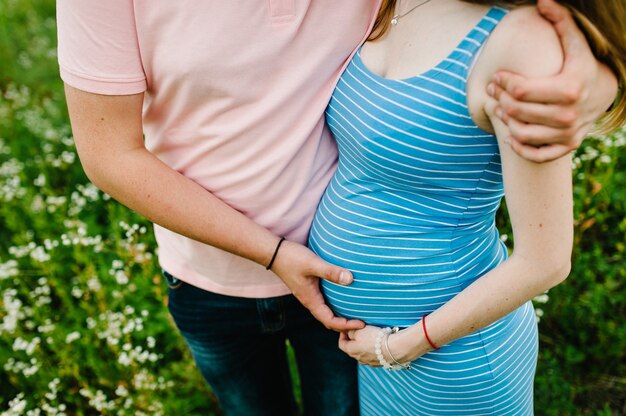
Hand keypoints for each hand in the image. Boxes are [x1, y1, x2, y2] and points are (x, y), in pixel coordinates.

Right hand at [271, 240, 364, 331]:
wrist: (274, 252)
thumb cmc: (292, 258)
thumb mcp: (313, 263)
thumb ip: (331, 271)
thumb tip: (351, 279)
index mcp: (311, 300)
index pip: (330, 321)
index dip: (347, 325)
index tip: (362, 323)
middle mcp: (310, 301)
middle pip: (329, 321)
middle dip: (345, 325)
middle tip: (362, 323)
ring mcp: (309, 295)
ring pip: (326, 312)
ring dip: (340, 316)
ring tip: (355, 313)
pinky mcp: (309, 288)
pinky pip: (324, 303)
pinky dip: (335, 306)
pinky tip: (344, 297)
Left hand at [338, 325, 382, 366]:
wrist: (394, 348)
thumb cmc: (374, 338)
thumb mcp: (359, 330)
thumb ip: (351, 332)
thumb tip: (349, 333)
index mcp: (351, 351)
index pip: (341, 344)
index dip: (342, 335)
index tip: (346, 329)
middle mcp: (358, 359)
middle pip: (352, 349)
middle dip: (353, 340)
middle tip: (357, 331)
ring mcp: (369, 363)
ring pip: (362, 353)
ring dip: (363, 345)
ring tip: (369, 336)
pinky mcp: (379, 363)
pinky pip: (372, 356)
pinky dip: (372, 350)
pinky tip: (377, 344)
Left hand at [487, 0, 617, 161]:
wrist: (602, 93)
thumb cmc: (581, 65)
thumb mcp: (575, 43)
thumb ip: (560, 22)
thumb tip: (543, 1)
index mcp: (569, 88)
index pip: (522, 90)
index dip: (504, 82)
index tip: (497, 77)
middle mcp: (569, 114)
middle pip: (518, 112)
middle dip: (500, 100)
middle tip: (492, 91)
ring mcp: (568, 133)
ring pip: (522, 133)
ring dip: (505, 122)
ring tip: (499, 109)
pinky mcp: (567, 147)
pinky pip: (537, 154)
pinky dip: (520, 148)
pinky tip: (511, 135)